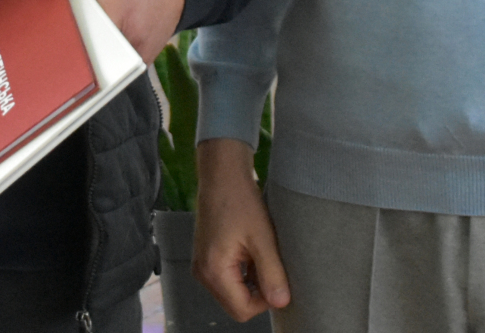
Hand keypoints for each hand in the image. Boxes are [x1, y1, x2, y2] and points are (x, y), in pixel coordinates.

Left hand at [23, 0, 185, 62]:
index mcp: (111, 19)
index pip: (69, 44)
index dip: (47, 43)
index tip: (29, 42)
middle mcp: (125, 48)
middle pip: (81, 60)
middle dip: (61, 53)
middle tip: (39, 45)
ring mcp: (134, 60)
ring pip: (96, 68)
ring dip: (79, 58)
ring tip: (60, 46)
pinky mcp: (140, 63)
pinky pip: (112, 68)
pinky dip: (98, 58)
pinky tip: (86, 45)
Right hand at [193, 137, 290, 319]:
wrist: (222, 174)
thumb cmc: (239, 200)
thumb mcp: (263, 238)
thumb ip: (271, 273)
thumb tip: (281, 302)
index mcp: (213, 270)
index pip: (242, 310)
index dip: (265, 301)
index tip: (279, 280)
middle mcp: (203, 273)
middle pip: (236, 304)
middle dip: (258, 292)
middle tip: (272, 266)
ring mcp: (203, 265)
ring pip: (233, 292)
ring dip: (252, 281)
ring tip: (261, 254)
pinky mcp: (207, 257)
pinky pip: (228, 278)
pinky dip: (244, 272)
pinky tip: (253, 250)